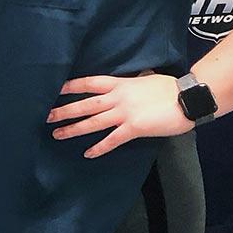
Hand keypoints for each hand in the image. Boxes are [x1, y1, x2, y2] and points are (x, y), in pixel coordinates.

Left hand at [46, 72, 192, 158]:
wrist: (186, 97)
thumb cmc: (170, 87)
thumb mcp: (145, 79)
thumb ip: (132, 83)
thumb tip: (129, 84)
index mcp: (119, 83)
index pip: (88, 82)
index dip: (71, 86)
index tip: (55, 89)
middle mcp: (117, 97)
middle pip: (84, 104)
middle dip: (64, 111)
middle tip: (46, 116)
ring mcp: (124, 113)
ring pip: (92, 122)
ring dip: (74, 129)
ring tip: (58, 135)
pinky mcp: (134, 128)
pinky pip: (112, 140)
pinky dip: (99, 148)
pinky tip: (88, 154)